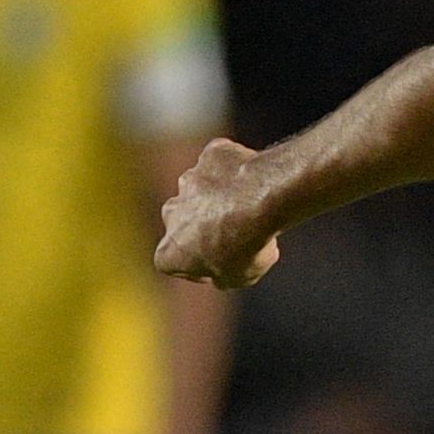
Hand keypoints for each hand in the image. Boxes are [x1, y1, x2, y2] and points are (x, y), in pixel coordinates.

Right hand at [154, 138, 283, 289]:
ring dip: (216, 196)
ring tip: (249, 206)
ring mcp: (189, 180)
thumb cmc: (248, 245)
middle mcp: (171, 212)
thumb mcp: (239, 278)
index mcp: (169, 251)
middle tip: (233, 233)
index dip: (196, 266)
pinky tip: (253, 179)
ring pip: (200, 188)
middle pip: (182, 221)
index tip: (219, 265)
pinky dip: (232, 170)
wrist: (263, 200)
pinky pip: (220, 163)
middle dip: (201, 226)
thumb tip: (225, 272)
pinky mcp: (210, 155)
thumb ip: (224, 276)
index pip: (173, 262)